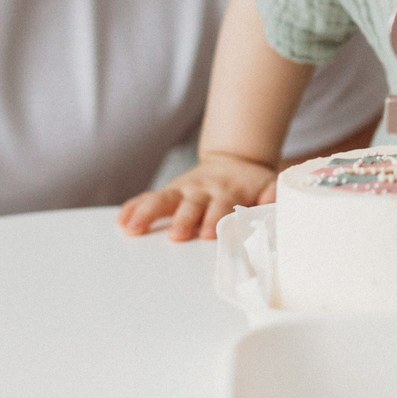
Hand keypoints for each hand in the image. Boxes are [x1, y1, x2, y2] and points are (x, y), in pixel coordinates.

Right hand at [116, 153, 276, 240]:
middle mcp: (203, 190)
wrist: (236, 161)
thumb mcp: (269, 186)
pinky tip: (122, 221)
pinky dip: (134, 208)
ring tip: (132, 229)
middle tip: (176, 236)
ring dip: (147, 214)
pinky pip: (148, 199)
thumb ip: (272, 196)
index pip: (221, 207)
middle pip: (190, 205)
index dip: (215, 219)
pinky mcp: (169, 192)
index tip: (208, 234)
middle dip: (183, 220)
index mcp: (228, 192)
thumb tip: (274, 204)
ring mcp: (183, 190)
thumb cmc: (252, 185)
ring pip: (163, 200)